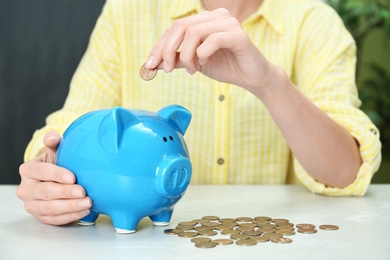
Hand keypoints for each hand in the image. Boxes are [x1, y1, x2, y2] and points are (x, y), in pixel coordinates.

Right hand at [17, 131, 91, 224]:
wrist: (54, 179)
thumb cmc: (57, 163)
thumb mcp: (55, 151)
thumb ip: (54, 143)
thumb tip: (52, 137)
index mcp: (28, 170)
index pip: (41, 171)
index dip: (56, 174)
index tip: (73, 177)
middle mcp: (26, 189)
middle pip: (46, 192)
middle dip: (66, 193)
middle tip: (83, 192)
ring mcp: (32, 205)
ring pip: (50, 208)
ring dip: (70, 207)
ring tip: (87, 203)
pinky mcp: (41, 217)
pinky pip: (55, 219)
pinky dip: (71, 216)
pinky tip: (84, 211)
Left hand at [145, 8, 275, 93]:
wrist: (252, 77)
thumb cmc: (226, 66)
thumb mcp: (195, 63)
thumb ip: (178, 59)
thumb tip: (155, 62)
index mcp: (204, 19)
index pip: (175, 27)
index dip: (160, 46)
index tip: (150, 64)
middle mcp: (216, 16)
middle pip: (181, 26)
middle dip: (168, 49)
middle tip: (166, 69)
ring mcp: (228, 23)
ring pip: (193, 32)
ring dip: (187, 55)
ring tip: (192, 70)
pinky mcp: (238, 35)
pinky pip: (212, 40)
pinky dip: (202, 54)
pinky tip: (204, 65)